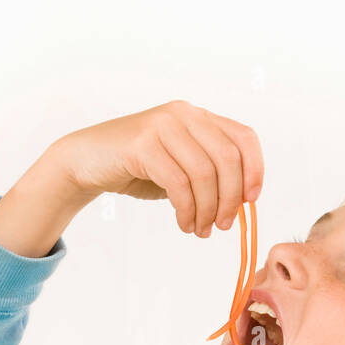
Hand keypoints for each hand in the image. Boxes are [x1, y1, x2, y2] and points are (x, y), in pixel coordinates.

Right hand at [53, 98, 263, 236]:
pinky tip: (183, 223)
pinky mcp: (143, 143)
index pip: (244, 138)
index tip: (250, 201)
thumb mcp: (183, 169)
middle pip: (228, 159)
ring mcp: (163, 125)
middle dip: (230, 200)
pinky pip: (178, 183)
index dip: (255, 170)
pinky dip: (186, 210)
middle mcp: (184, 114)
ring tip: (199, 229)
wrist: (89, 161)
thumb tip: (241, 203)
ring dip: (207, 210)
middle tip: (222, 226)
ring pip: (204, 174)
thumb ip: (211, 177)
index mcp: (199, 117)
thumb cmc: (140, 168)